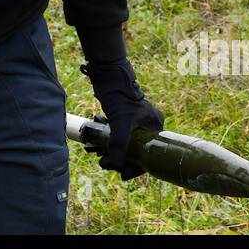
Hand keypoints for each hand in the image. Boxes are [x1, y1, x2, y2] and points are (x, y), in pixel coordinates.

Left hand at [81, 59, 164, 180]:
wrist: (108, 73)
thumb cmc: (119, 95)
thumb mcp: (120, 123)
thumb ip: (118, 145)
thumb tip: (113, 166)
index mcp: (155, 125)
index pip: (148, 155)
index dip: (134, 167)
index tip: (121, 175)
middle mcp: (148, 123)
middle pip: (135, 150)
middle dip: (118, 157)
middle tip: (104, 163)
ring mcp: (136, 119)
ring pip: (123, 141)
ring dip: (108, 149)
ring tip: (94, 153)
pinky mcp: (124, 115)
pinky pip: (116, 133)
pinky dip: (106, 138)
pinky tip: (93, 143)